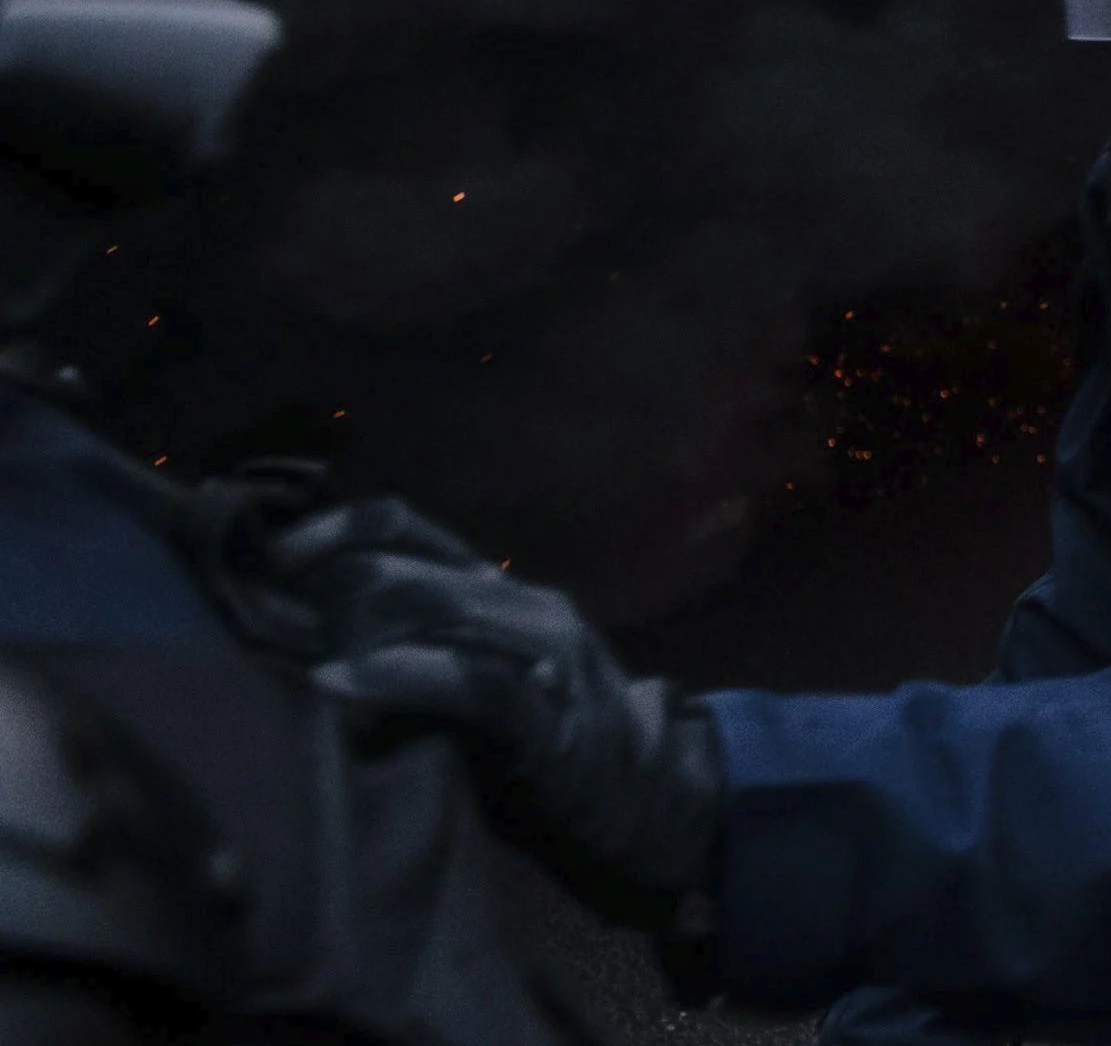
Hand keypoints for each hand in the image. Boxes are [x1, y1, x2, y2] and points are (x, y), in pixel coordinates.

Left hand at [267, 498, 722, 926]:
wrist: (646, 794)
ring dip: (355, 619)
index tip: (257, 561)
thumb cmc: (543, 737)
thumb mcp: (476, 674)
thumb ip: (411, 648)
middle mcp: (525, 606)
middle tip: (253, 606)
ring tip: (285, 635)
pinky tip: (341, 681)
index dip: (326, 531)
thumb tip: (294, 637)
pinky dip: (404, 675)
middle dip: (323, 580)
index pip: (403, 526)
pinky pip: (474, 684)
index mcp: (498, 589)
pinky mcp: (552, 719)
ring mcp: (547, 657)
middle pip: (411, 564)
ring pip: (444, 609)